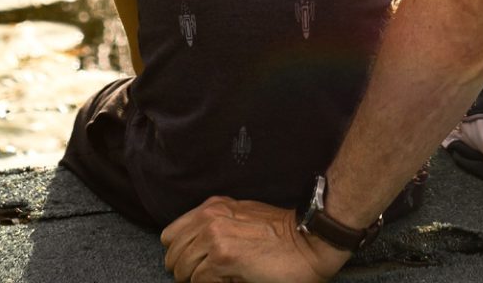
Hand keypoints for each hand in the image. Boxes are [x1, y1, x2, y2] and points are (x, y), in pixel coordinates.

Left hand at [161, 197, 349, 282]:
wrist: (311, 241)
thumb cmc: (283, 235)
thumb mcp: (244, 216)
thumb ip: (217, 225)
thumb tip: (196, 251)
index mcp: (214, 207)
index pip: (171, 235)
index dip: (182, 252)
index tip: (199, 261)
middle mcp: (210, 218)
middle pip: (172, 255)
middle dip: (186, 269)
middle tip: (210, 274)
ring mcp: (215, 237)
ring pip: (181, 270)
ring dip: (197, 279)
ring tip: (222, 277)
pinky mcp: (223, 258)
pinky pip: (198, 282)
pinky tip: (232, 279)